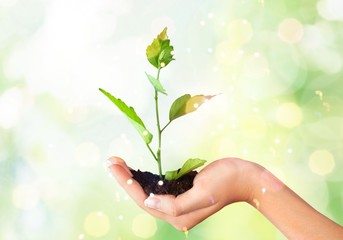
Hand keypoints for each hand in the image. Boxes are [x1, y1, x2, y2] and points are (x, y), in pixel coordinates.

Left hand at [107, 157, 257, 230]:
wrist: (244, 177)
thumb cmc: (226, 182)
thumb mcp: (202, 193)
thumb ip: (175, 204)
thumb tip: (149, 202)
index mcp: (178, 216)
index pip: (144, 200)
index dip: (127, 182)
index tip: (114, 165)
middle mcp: (175, 213)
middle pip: (142, 196)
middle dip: (125, 178)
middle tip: (111, 161)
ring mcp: (178, 203)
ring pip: (148, 191)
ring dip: (133, 177)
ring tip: (118, 162)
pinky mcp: (181, 192)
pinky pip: (157, 186)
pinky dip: (145, 177)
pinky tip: (137, 169)